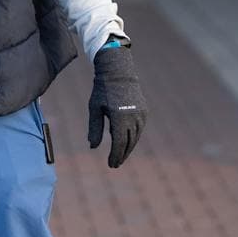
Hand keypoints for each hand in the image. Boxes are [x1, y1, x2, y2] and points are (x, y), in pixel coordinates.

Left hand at [86, 42, 145, 169]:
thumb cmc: (102, 90)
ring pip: (136, 137)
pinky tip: (125, 142)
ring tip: (120, 156)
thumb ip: (94, 128)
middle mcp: (133, 117)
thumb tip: (93, 147)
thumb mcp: (94, 108)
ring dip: (128, 148)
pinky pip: (139, 129)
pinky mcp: (144, 111)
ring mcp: (141, 114)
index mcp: (119, 117)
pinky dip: (133, 137)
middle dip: (122, 155)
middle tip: (115, 164)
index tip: (111, 164)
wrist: (118, 71)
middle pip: (129, 143)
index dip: (115, 155)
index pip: (119, 143)